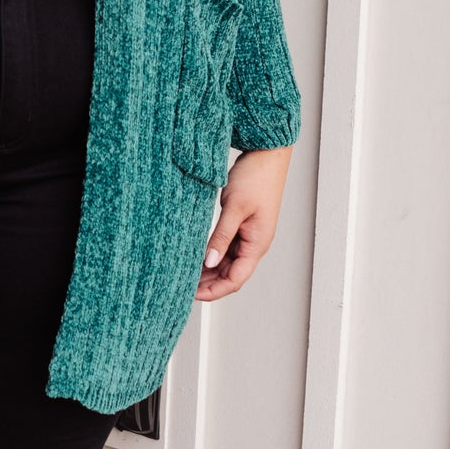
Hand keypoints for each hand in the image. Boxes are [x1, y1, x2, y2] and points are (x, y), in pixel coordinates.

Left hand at [196, 144, 292, 301]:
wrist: (267, 155)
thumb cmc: (255, 177)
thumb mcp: (234, 208)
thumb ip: (221, 236)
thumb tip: (208, 262)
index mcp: (257, 244)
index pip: (235, 279)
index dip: (214, 291)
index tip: (191, 294)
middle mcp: (255, 244)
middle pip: (231, 275)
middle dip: (209, 285)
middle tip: (182, 287)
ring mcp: (249, 236)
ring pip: (228, 264)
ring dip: (209, 272)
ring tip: (186, 276)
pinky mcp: (243, 226)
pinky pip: (227, 249)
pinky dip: (213, 255)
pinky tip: (197, 257)